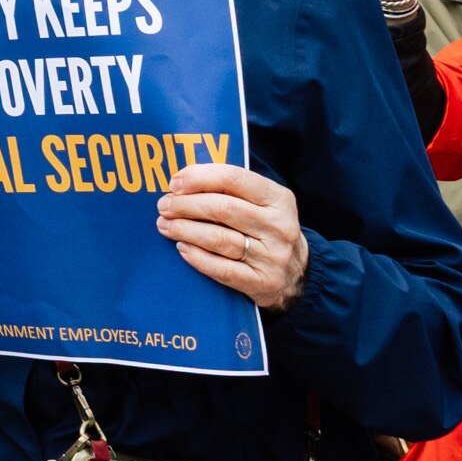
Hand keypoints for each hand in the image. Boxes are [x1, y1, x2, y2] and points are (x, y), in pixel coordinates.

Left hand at [156, 163, 308, 310]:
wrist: (297, 274)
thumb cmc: (266, 229)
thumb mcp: (261, 203)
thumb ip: (230, 189)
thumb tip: (181, 182)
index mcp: (278, 198)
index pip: (233, 178)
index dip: (199, 177)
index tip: (175, 183)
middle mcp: (279, 226)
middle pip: (222, 208)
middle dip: (185, 205)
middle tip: (164, 206)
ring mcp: (272, 257)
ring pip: (218, 239)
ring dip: (184, 230)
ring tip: (165, 225)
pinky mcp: (262, 283)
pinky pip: (221, 269)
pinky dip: (197, 257)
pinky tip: (182, 248)